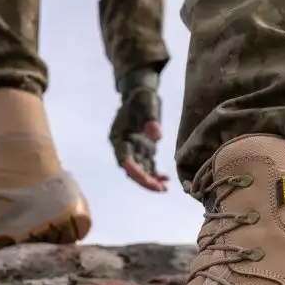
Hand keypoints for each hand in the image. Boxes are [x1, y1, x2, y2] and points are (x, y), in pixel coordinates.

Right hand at [109, 68, 169, 192]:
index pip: (124, 158)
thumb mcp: (147, 105)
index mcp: (118, 137)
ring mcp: (133, 150)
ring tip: (164, 189)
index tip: (147, 179)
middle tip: (160, 189)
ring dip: (150, 181)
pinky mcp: (143, 151)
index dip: (134, 170)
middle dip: (144, 180)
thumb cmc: (142, 98)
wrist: (141, 95)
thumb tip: (157, 136)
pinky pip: (148, 167)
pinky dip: (155, 174)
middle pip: (131, 169)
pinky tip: (166, 180)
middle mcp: (123, 147)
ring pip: (140, 171)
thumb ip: (151, 119)